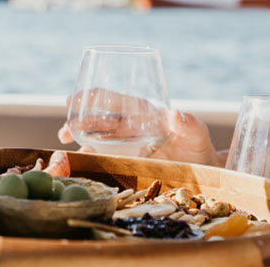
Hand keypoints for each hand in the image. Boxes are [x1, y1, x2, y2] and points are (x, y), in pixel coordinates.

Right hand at [58, 94, 222, 165]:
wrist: (205, 172)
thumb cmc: (199, 147)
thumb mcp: (195, 134)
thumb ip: (188, 124)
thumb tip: (176, 114)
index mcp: (140, 111)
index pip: (111, 98)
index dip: (90, 97)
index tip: (71, 100)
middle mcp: (129, 125)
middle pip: (97, 118)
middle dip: (78, 121)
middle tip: (64, 130)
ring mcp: (126, 144)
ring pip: (96, 137)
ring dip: (79, 138)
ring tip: (66, 143)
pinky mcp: (126, 161)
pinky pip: (104, 156)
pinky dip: (90, 156)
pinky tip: (82, 158)